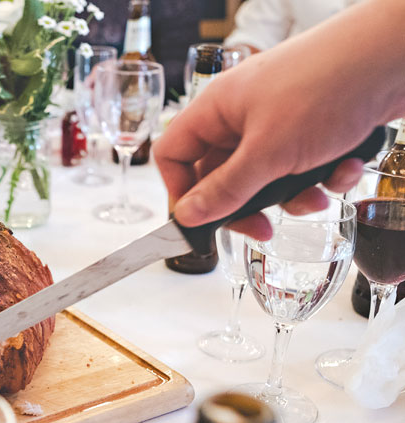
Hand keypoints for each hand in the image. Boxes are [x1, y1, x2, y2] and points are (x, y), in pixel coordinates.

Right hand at [154, 0, 404, 239]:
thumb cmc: (327, 85)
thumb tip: (186, 216)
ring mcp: (278, 121)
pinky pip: (303, 168)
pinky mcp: (313, 128)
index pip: (174, 155)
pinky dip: (324, 176)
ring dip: (293, 196)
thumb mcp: (269, 151)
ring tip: (317, 196)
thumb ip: (225, 190)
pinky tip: (345, 168)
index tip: (201, 220)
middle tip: (262, 230)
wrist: (394, 57)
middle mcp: (242, 115)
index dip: (181, 191)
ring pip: (266, 178)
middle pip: (222, 175)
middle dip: (247, 205)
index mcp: (216, 110)